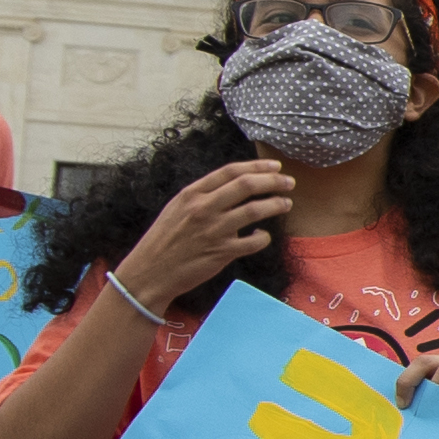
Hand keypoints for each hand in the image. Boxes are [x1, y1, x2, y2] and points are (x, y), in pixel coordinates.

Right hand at [120, 161, 294, 306]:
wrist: (149, 272)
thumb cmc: (164, 240)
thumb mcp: (177, 208)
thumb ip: (203, 195)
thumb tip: (234, 186)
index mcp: (192, 193)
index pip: (231, 171)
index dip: (257, 166)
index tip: (275, 166)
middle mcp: (203, 208)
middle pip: (247, 186)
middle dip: (273, 181)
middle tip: (288, 182)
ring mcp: (213, 230)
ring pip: (255, 210)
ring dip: (276, 205)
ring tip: (286, 204)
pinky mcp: (221, 252)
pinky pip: (254, 241)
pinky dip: (264, 236)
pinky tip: (263, 235)